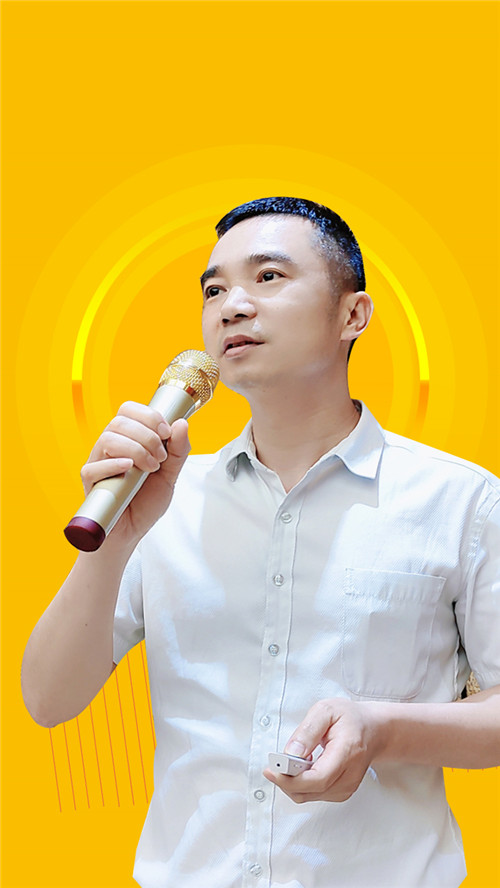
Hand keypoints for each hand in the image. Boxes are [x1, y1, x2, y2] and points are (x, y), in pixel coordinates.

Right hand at [80, 401, 190, 546]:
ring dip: (135, 450)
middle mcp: (110, 447)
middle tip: (160, 457)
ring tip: (150, 469)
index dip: (148, 415)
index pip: (129, 409)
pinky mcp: (90, 483)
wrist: (133, 531)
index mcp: (128, 439)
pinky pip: (93, 467)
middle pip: (119, 421)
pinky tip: (129, 470)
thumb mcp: (170, 475)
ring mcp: (98, 463)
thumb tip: (182, 423)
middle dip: (147, 436)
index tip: (166, 432)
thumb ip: (178, 450)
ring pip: (107, 438)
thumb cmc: (146, 502)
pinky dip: (113, 465)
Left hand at [263, 698, 384, 803]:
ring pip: (309, 796)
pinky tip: (302, 768)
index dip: (291, 779)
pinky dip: (301, 785)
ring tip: (291, 761)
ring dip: (292, 783)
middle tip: (274, 764)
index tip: (272, 770)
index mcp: (347, 751)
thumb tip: (290, 754)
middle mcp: (350, 775)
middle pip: (310, 791)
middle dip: (285, 780)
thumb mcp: (326, 711)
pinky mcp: (342, 792)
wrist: (374, 730)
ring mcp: (347, 787)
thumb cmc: (350, 719)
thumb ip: (307, 731)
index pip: (318, 778)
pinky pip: (314, 795)